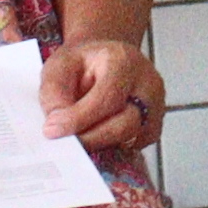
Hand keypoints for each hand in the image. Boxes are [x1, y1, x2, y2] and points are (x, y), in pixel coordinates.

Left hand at [40, 37, 163, 160]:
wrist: (104, 60)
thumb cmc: (83, 62)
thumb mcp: (59, 65)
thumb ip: (55, 93)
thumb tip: (58, 126)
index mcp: (124, 61)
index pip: (107, 98)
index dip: (78, 119)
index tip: (52, 130)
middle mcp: (148, 85)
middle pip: (124, 125)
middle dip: (89, 139)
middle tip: (63, 144)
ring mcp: (155, 108)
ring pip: (129, 140)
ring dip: (98, 144)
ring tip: (77, 137)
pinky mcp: (153, 128)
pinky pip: (132, 147)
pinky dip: (110, 147)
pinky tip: (94, 135)